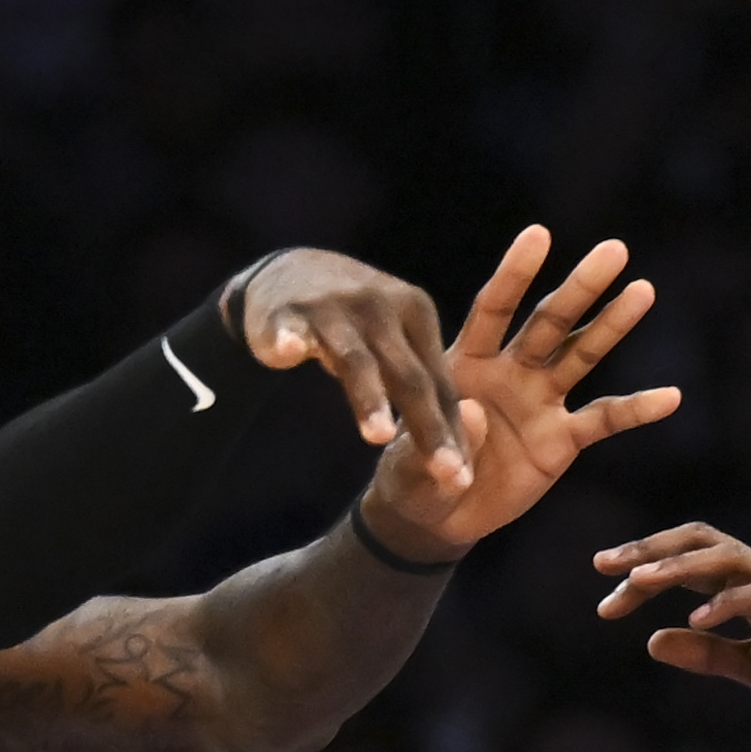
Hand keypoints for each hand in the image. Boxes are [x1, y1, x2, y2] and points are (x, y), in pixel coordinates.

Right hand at [238, 251, 472, 492]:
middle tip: (445, 470)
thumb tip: (459, 449)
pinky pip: (289, 329)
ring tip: (380, 436)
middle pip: (409, 377)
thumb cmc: (356, 321)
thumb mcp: (395, 342)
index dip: (453, 432)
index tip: (463, 480)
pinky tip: (287, 352)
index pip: (439, 383)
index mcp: (416, 316)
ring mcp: (333, 309)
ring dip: (369, 397)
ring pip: (356, 360)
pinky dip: (287, 340)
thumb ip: (421, 387)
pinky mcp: (287, 313)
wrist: (291, 271)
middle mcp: (381, 309)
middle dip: (428, 426)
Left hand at [368, 227, 681, 555]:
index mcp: (467, 362)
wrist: (438, 517)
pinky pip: (603, 421)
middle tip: (615, 250)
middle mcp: (510, 370)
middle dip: (580, 287)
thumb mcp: (411, 462)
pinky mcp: (562, 440)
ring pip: (581, 356)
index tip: (539, 235)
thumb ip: (441, 437)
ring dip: (612, 325)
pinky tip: (671, 397)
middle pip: (550, 322)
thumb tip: (475, 410)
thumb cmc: (413, 477)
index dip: (515, 273)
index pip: (494, 309)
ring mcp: (540, 401)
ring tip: (643, 290)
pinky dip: (636, 411)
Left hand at [591, 525, 750, 740]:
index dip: (647, 570)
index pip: (694, 563)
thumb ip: (709, 654)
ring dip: (680, 566)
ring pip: (731, 558)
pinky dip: (728, 602)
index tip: (605, 593)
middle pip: (705, 543)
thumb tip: (653, 640)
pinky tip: (694, 618)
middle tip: (603, 566)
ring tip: (638, 581)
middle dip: (651, 551)